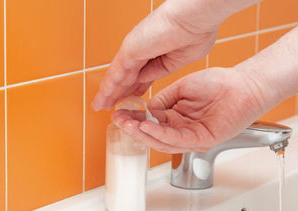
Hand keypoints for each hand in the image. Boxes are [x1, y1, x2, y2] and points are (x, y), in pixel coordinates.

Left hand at [91, 0, 226, 110]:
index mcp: (158, 52)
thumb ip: (162, 70)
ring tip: (101, 105)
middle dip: (120, 92)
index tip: (132, 96)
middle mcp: (144, 49)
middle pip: (128, 76)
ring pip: (118, 77)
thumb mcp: (181, 60)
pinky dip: (107, 88)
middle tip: (111, 104)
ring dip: (109, 92)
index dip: (136, 87)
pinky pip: (115, 74)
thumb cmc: (196, 31)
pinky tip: (102, 99)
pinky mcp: (129, 51)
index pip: (143, 74)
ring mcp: (135, 50)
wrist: (196, 19)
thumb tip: (146, 78)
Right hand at [111, 68, 267, 152]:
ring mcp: (191, 137)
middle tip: (118, 121)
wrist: (242, 85)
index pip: (149, 123)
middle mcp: (182, 130)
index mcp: (176, 118)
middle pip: (152, 135)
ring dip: (143, 134)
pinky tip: (148, 127)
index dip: (133, 119)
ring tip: (128, 126)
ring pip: (162, 141)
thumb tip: (147, 109)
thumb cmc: (218, 84)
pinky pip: (178, 140)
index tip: (118, 114)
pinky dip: (161, 134)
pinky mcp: (202, 140)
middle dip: (133, 129)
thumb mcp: (182, 88)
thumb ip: (163, 100)